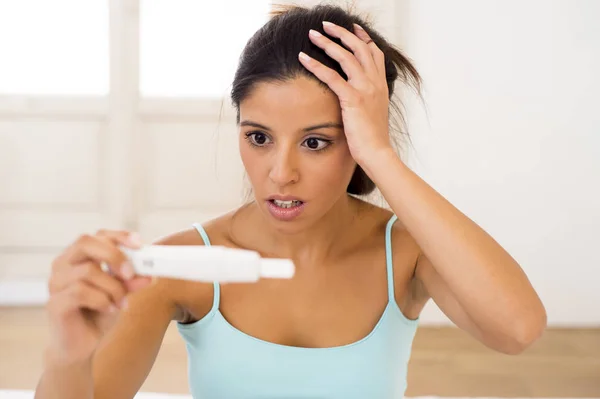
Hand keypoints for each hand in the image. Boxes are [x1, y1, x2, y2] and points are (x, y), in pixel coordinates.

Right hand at [45, 230, 150, 363]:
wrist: (82, 347)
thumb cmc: (99, 313)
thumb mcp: (121, 293)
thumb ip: (132, 281)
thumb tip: (148, 274)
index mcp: (79, 257)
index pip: (98, 236)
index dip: (119, 236)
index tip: (140, 244)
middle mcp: (63, 265)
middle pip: (86, 243)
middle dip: (114, 255)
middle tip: (130, 273)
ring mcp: (56, 283)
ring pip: (88, 270)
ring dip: (112, 287)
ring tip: (120, 302)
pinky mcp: (54, 303)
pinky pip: (80, 292)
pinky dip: (102, 300)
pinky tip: (109, 309)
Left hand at [299, 21, 392, 164]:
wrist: (377, 152)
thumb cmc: (372, 138)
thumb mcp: (374, 113)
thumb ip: (367, 100)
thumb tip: (357, 97)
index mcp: (380, 85)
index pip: (374, 53)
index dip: (363, 38)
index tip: (352, 28)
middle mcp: (375, 83)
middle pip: (360, 48)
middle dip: (342, 33)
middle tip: (326, 25)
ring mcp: (365, 89)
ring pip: (346, 57)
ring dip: (327, 43)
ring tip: (313, 35)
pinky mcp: (353, 99)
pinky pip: (332, 76)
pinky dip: (316, 65)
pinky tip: (303, 58)